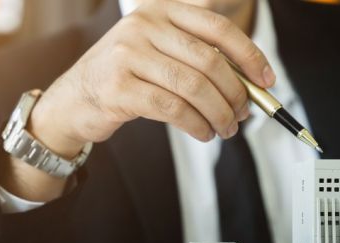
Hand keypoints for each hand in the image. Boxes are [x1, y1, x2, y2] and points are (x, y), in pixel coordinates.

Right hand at [3, 0, 274, 201]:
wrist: (73, 100)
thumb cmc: (126, 78)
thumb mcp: (159, 52)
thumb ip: (197, 56)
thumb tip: (250, 84)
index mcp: (160, 10)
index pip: (217, 28)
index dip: (249, 55)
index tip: (265, 81)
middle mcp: (143, 25)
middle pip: (210, 60)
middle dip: (235, 93)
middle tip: (244, 114)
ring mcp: (128, 54)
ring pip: (194, 87)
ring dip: (219, 113)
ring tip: (226, 128)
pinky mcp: (120, 87)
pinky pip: (174, 109)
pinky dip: (197, 124)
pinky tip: (203, 133)